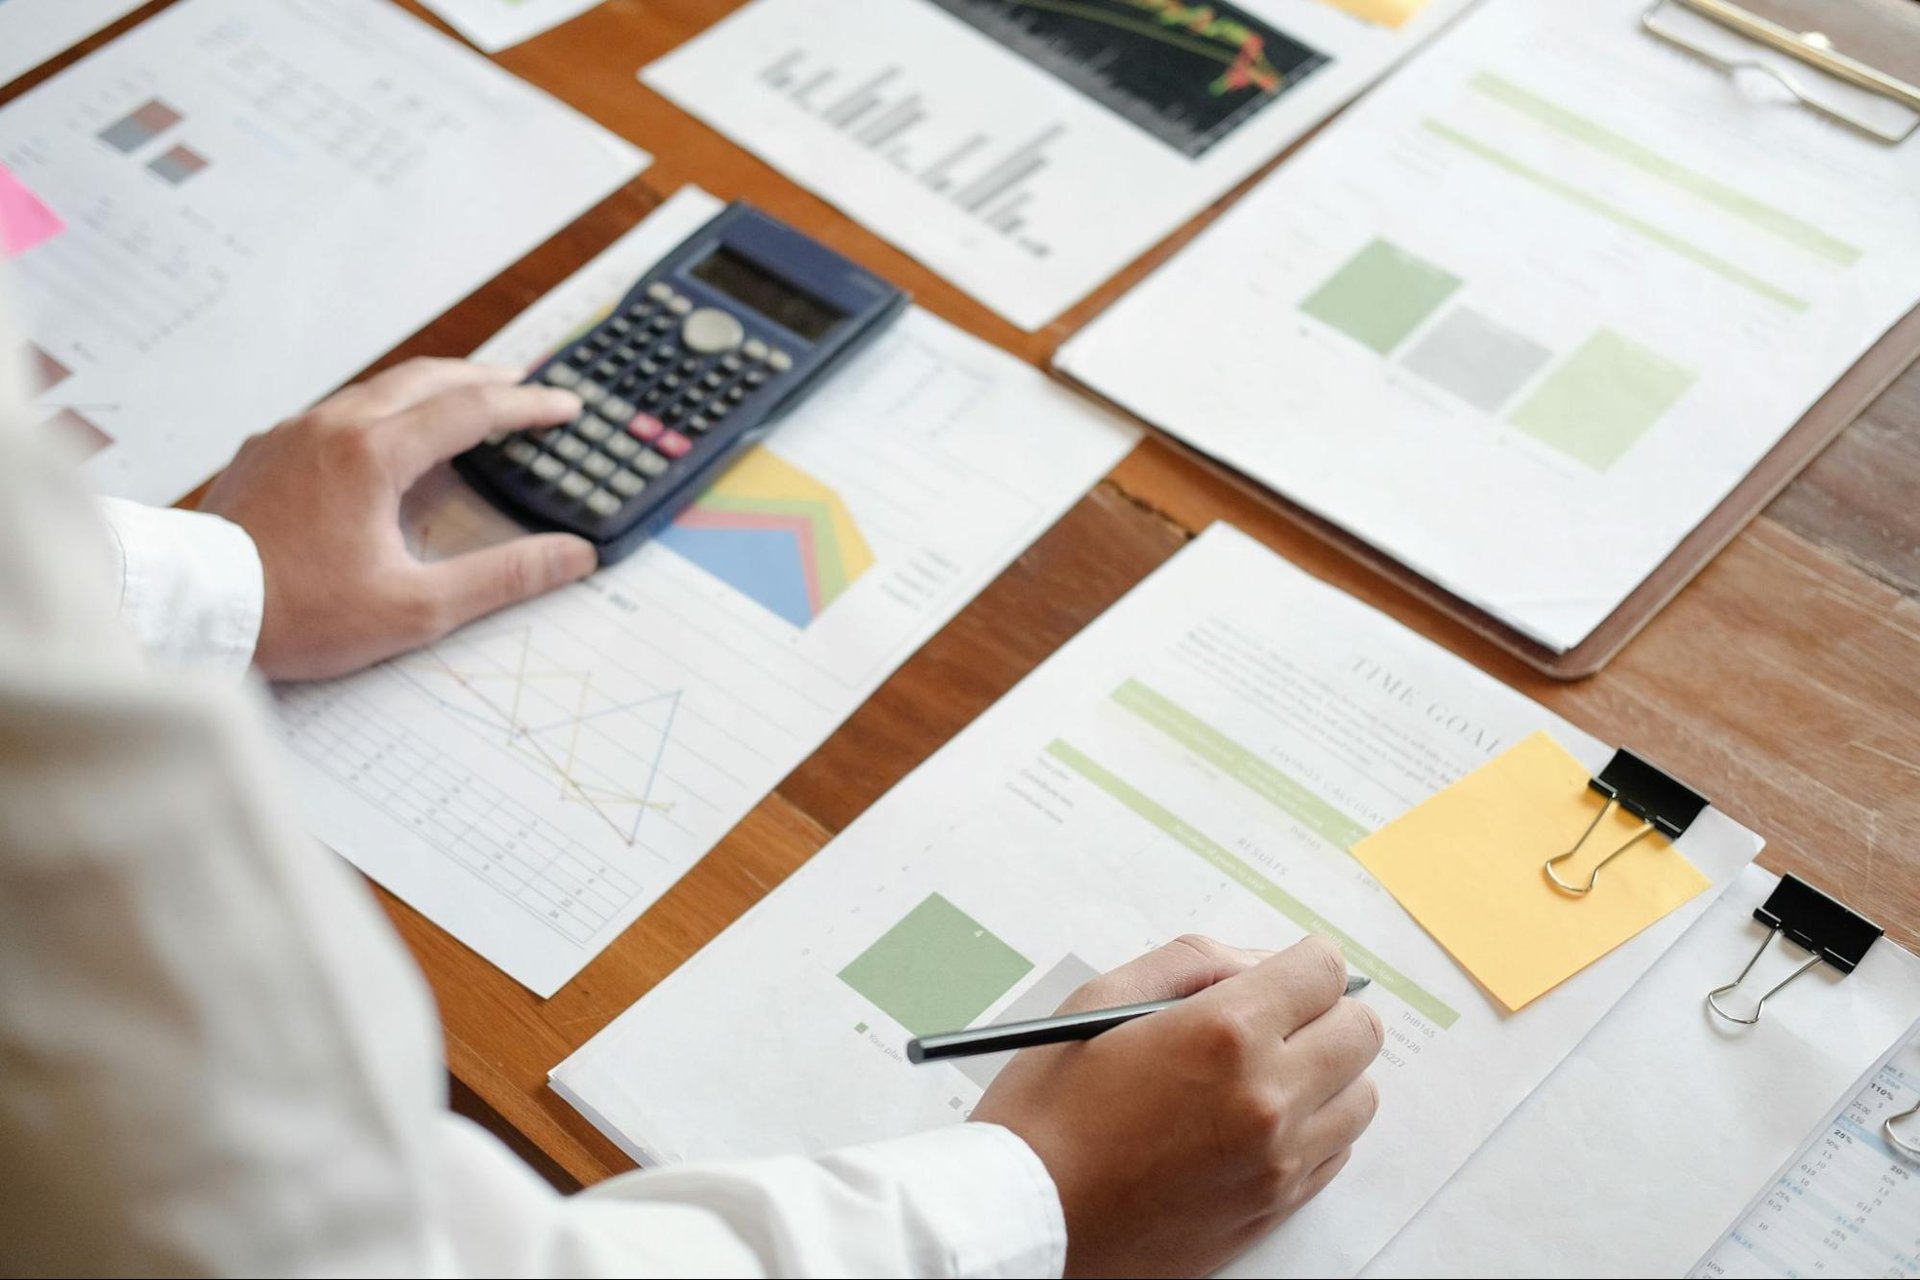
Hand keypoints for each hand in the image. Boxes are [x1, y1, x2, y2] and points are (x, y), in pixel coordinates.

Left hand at [200, 359, 594, 680]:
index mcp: (374, 454)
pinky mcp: (266, 451)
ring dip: (432, 389)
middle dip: (483, 379)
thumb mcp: (416, 608)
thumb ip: (502, 577)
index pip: (472, 411)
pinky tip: (389, 435)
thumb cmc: (297, 613)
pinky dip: (384, 409)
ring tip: (466, 402)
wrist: (191, 609)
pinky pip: (338, 411)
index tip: (567, 408)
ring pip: (378, 389)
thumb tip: (572, 555)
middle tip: (525, 385)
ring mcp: (294, 433)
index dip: (528, 408)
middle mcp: (333, 427)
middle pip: (425, 379)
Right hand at [971, 935, 1382, 1277]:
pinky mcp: (1274, 1208)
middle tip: (1276, 1018)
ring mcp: (1277, 1163)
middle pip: (1361, 1031)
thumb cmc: (1048, 1108)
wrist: (1023, 1217)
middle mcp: (1267, 1099)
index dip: (1304, 961)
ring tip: (1266, 1074)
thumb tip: (1259, 966)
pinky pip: (1336, 1153)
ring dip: (1327, 1073)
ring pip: (1361, 1096)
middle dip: (1325, 1011)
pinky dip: (1315, 1128)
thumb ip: (1191, 964)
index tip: (1284, 971)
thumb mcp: (1100, 1000)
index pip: (1324, 972)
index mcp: (1224, 1035)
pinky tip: (1257, 1121)